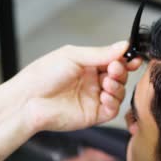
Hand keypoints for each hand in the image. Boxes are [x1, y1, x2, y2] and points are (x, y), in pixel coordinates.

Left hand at [9, 41, 141, 132]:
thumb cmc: (42, 76)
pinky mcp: (93, 115)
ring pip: (119, 92)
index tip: (133, 58)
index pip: (114, 60)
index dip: (125, 60)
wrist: (28, 100)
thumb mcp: (72, 56)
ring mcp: (93, 98)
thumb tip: (123, 45)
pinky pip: (112, 109)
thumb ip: (100, 53)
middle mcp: (93, 81)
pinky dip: (114, 102)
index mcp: (88, 64)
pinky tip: (105, 96)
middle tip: (114, 69)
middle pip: (120, 76)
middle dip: (121, 71)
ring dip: (118, 86)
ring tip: (107, 83)